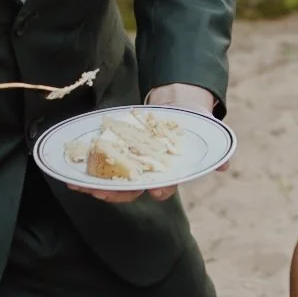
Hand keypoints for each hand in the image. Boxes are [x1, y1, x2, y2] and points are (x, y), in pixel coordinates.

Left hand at [86, 81, 222, 205]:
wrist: (178, 104)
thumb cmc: (193, 122)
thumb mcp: (207, 130)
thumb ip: (216, 148)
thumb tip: (225, 165)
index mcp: (170, 172)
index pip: (164, 186)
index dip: (160, 190)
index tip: (156, 191)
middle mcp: (148, 173)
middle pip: (132, 189)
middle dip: (116, 192)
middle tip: (101, 191)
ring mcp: (131, 164)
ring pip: (112, 181)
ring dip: (96, 185)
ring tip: (79, 185)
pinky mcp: (118, 152)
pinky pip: (101, 165)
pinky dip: (87, 171)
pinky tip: (72, 174)